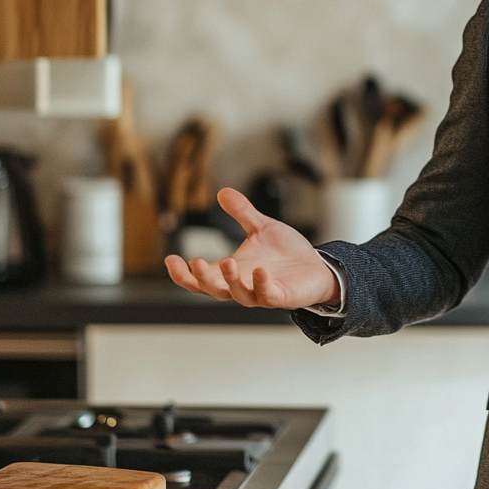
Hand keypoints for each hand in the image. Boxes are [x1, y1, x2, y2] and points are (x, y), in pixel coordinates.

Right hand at [165, 187, 339, 309]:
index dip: (184, 274)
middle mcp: (244, 285)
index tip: (171, 259)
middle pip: (215, 290)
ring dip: (231, 280)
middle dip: (202, 279)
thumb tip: (223, 191)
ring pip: (239, 295)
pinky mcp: (282, 296)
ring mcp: (262, 293)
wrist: (317, 267)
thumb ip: (243, 213)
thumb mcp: (262, 228)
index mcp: (233, 271)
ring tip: (226, 262)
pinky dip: (262, 286)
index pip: (201, 278)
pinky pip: (268, 296)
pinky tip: (261, 272)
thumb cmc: (286, 253)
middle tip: (193, 263)